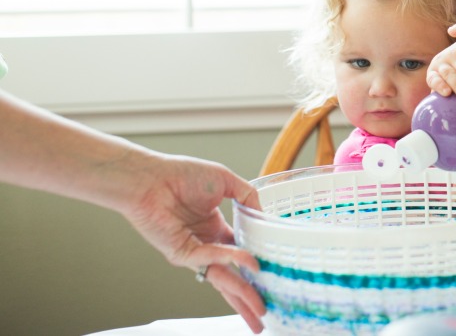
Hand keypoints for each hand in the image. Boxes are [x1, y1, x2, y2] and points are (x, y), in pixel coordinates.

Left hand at [122, 152, 265, 333]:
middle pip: (232, 277)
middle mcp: (206, 244)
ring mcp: (194, 252)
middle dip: (249, 296)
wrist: (152, 178)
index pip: (240, 254)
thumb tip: (264, 215)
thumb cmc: (181, 174)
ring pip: (222, 279)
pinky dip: (230, 259)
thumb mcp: (226, 181)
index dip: (256, 265)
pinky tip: (249, 262)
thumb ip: (248, 197)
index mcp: (215, 228)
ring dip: (241, 294)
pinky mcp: (182, 253)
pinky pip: (210, 258)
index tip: (273, 276)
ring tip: (259, 311)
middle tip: (265, 312)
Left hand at [427, 38, 455, 98]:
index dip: (440, 85)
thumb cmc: (450, 73)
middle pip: (450, 74)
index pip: (434, 79)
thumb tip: (443, 121)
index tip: (447, 93)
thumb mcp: (444, 82)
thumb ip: (443, 98)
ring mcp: (455, 54)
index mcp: (433, 72)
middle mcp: (442, 62)